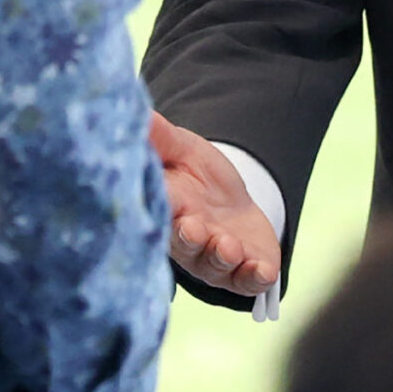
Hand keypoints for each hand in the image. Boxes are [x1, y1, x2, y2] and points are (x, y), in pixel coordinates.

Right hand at [150, 112, 280, 297]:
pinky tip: (261, 270)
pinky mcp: (245, 269)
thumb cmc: (195, 175)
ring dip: (221, 257)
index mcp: (167, 209)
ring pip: (215, 266)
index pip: (158, 211)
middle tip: (193, 228)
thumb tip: (130, 110)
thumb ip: (157, 135)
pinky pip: (247, 281)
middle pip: (184, 246)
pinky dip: (254, 277)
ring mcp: (216, 258)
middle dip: (189, 240)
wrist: (230, 199)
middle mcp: (187, 241)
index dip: (159, 211)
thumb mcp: (179, 147)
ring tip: (228, 245)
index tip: (165, 203)